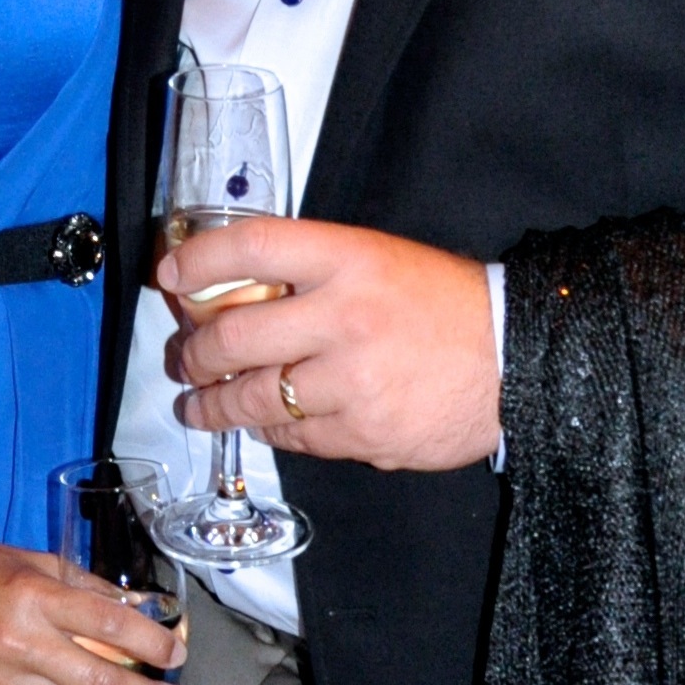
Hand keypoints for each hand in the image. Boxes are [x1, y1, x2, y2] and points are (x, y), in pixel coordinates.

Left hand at [161, 215, 500, 472]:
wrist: (514, 358)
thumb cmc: (442, 305)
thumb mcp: (376, 259)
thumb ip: (310, 271)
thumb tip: (228, 292)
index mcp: (348, 258)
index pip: (250, 247)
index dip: (198, 260)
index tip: (170, 275)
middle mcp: (344, 316)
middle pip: (232, 335)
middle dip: (192, 353)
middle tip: (182, 360)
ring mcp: (353, 380)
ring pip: (253, 397)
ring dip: (212, 404)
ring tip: (199, 405)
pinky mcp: (364, 433)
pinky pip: (292, 437)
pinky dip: (269, 431)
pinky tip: (264, 423)